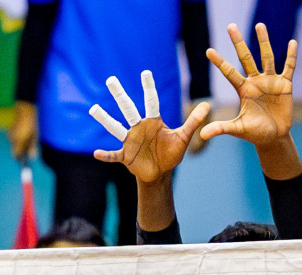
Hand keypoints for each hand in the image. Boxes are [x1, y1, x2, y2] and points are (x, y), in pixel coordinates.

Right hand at [9, 101, 38, 161]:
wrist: (24, 109)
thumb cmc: (31, 123)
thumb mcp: (35, 136)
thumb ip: (32, 148)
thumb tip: (32, 158)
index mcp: (19, 141)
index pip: (16, 156)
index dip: (20, 160)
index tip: (24, 162)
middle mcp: (12, 139)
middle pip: (15, 151)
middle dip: (21, 152)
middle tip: (29, 150)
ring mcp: (10, 134)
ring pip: (15, 144)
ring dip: (21, 144)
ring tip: (29, 138)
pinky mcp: (10, 130)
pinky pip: (14, 138)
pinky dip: (19, 139)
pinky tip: (25, 132)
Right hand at [89, 71, 210, 183]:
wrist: (160, 173)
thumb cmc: (171, 154)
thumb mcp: (183, 137)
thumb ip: (193, 121)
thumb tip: (208, 105)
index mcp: (152, 121)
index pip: (150, 101)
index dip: (148, 88)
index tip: (145, 72)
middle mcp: (138, 127)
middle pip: (128, 109)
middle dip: (120, 95)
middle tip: (111, 80)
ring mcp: (130, 141)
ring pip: (115, 128)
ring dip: (105, 119)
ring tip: (93, 109)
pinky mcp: (125, 156)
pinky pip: (113, 155)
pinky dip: (105, 155)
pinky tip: (96, 153)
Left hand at [201, 23, 295, 147]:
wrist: (273, 138)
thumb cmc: (254, 133)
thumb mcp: (237, 129)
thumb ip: (221, 128)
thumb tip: (201, 135)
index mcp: (243, 90)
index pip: (229, 73)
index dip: (219, 62)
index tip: (208, 50)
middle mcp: (255, 82)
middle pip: (245, 58)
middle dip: (238, 43)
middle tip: (230, 26)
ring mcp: (270, 81)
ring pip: (266, 57)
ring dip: (263, 41)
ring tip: (259, 25)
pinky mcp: (285, 85)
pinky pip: (289, 67)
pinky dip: (291, 55)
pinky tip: (293, 42)